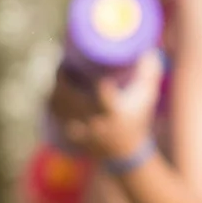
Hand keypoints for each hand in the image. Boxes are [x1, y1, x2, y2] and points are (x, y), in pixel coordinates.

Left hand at [50, 51, 164, 162]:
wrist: (125, 153)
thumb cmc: (138, 118)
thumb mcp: (148, 96)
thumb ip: (151, 72)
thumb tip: (148, 49)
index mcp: (114, 110)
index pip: (99, 90)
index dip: (86, 74)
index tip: (79, 59)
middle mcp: (95, 122)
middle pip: (70, 97)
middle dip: (62, 79)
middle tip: (65, 64)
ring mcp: (81, 131)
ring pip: (58, 108)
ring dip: (55, 90)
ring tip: (60, 75)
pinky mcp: (72, 137)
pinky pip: (55, 118)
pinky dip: (50, 104)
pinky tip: (50, 94)